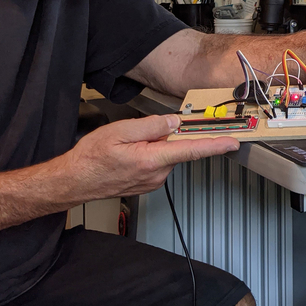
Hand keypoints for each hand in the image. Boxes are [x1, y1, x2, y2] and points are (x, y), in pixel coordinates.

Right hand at [56, 115, 239, 200]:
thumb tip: (173, 122)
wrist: (72, 182)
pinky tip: (128, 155)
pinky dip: (149, 154)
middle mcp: (157, 174)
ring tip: (127, 147)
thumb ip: (151, 125)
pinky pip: (158, 161)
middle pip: (176, 147)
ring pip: (166, 154)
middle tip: (136, 135)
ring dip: (154, 145)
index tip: (233, 142)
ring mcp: (153, 181)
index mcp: (152, 160)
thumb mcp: (120, 131)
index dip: (215, 145)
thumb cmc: (90, 158)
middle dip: (164, 135)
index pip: (191, 150)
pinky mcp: (148, 183)